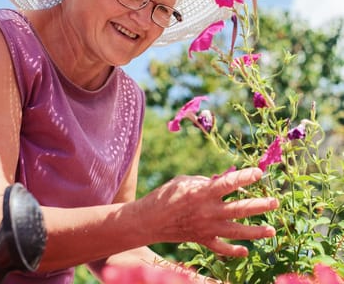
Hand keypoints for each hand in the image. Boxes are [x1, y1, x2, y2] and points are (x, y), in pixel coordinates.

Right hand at [138, 167, 277, 257]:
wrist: (149, 220)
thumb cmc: (166, 195)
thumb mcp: (184, 181)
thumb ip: (205, 182)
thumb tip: (222, 183)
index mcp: (203, 193)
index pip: (230, 183)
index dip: (246, 177)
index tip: (259, 173)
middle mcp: (208, 211)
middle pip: (240, 209)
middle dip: (260, 205)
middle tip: (275, 202)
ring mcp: (207, 228)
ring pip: (237, 231)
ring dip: (256, 231)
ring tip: (271, 230)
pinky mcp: (202, 240)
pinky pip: (222, 248)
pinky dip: (234, 250)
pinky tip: (245, 250)